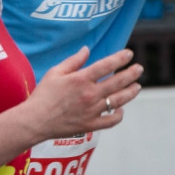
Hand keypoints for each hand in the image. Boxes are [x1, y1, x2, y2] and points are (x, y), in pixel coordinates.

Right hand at [23, 47, 142, 141]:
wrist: (35, 121)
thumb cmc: (43, 95)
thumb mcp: (55, 72)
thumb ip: (73, 61)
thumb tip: (87, 49)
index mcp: (81, 79)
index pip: (107, 65)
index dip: (120, 58)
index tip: (129, 54)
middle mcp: (90, 94)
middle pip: (118, 82)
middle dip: (132, 74)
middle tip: (139, 69)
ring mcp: (92, 111)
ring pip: (118, 101)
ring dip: (131, 92)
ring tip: (137, 86)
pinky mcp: (90, 125)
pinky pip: (111, 120)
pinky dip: (119, 115)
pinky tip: (121, 109)